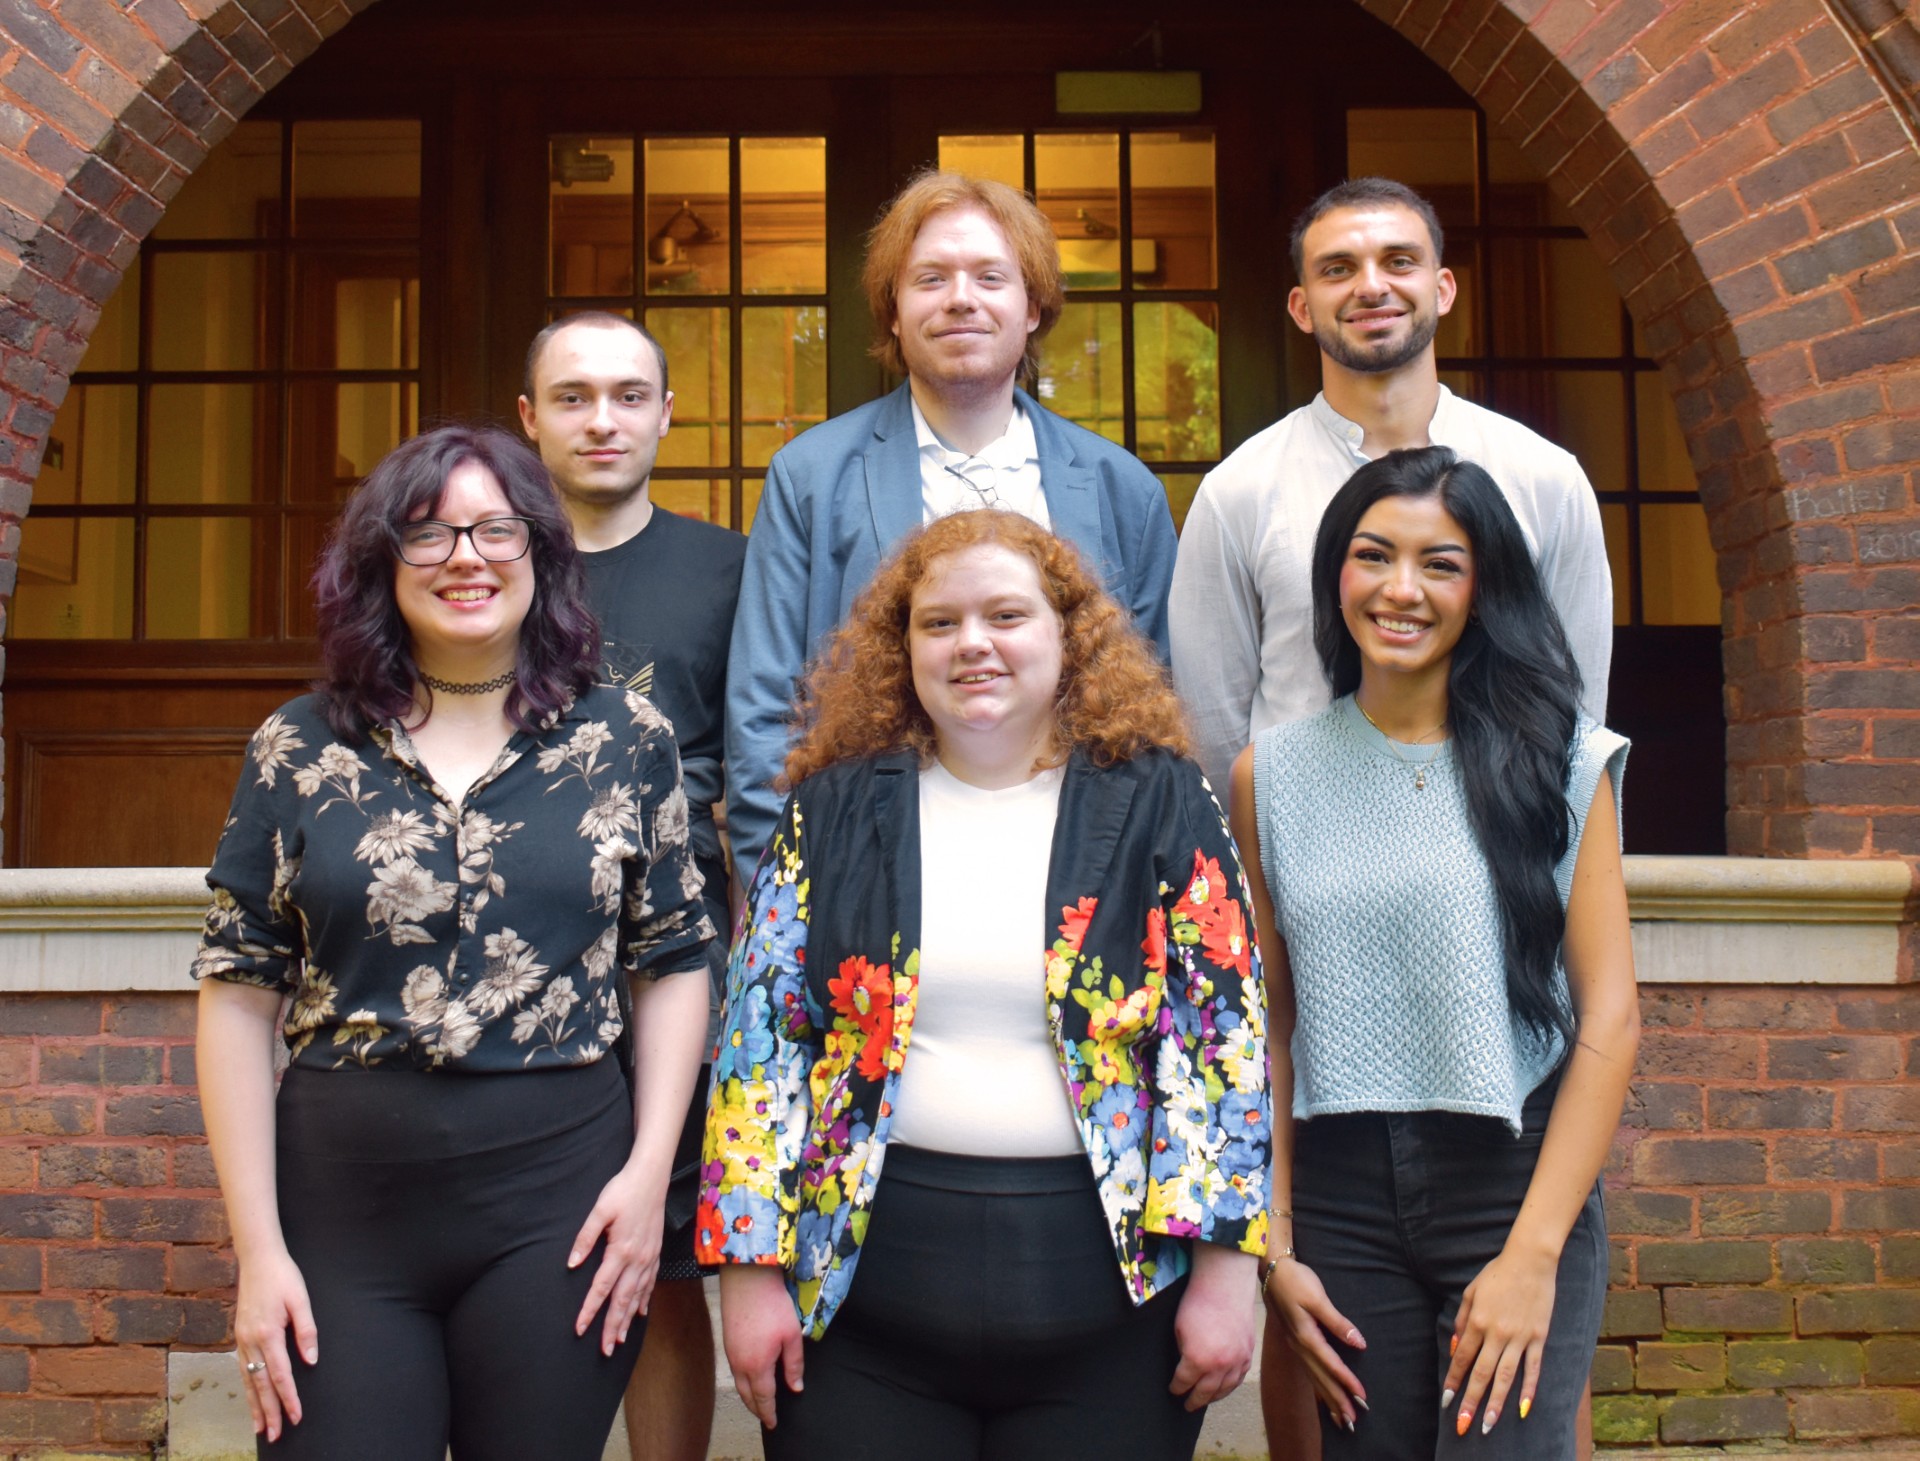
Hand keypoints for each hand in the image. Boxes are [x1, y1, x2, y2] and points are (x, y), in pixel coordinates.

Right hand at [232, 1247, 316, 1442]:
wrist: (257, 1259)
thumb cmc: (283, 1277)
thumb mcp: (301, 1299)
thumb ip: (306, 1330)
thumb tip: (311, 1360)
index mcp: (268, 1333)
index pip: (280, 1374)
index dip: (288, 1398)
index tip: (296, 1416)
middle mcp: (251, 1341)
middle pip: (261, 1384)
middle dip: (269, 1411)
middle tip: (275, 1435)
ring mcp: (242, 1340)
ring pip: (248, 1381)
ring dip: (254, 1405)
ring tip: (260, 1428)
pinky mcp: (239, 1337)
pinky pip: (242, 1370)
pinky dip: (246, 1388)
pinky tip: (250, 1399)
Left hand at [569, 1158, 667, 1355]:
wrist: (651, 1177)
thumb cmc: (623, 1191)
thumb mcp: (599, 1210)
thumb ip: (585, 1239)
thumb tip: (572, 1265)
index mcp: (620, 1250)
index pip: (602, 1288)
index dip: (590, 1310)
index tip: (580, 1329)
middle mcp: (637, 1259)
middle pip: (622, 1300)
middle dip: (612, 1326)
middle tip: (604, 1350)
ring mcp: (649, 1257)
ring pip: (637, 1296)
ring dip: (627, 1320)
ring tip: (618, 1340)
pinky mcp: (655, 1253)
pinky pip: (650, 1284)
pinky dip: (644, 1301)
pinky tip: (639, 1314)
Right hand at [719, 1265, 804, 1428]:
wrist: (747, 1279)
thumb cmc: (773, 1306)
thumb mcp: (792, 1336)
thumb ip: (794, 1365)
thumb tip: (796, 1388)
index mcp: (757, 1366)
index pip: (763, 1398)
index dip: (769, 1412)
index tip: (773, 1423)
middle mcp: (740, 1364)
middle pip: (747, 1395)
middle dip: (757, 1409)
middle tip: (766, 1417)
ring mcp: (730, 1353)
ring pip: (738, 1384)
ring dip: (748, 1396)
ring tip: (759, 1402)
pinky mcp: (728, 1341)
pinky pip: (734, 1371)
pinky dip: (742, 1382)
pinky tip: (750, 1378)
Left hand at [1170, 1247, 1258, 1410]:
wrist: (1225, 1284)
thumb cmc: (1197, 1302)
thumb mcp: (1179, 1329)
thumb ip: (1182, 1352)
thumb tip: (1185, 1364)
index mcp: (1197, 1360)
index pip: (1183, 1382)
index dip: (1176, 1388)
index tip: (1173, 1390)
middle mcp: (1219, 1366)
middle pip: (1205, 1392)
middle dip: (1194, 1400)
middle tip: (1187, 1405)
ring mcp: (1237, 1361)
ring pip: (1225, 1389)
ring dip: (1214, 1397)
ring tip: (1205, 1400)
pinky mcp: (1248, 1352)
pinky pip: (1239, 1378)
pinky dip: (1230, 1386)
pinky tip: (1225, 1386)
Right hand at [1264, 1257, 1367, 1430]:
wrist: (1271, 1269)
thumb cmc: (1295, 1280)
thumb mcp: (1317, 1297)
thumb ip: (1337, 1322)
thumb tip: (1359, 1343)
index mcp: (1306, 1336)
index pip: (1330, 1364)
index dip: (1346, 1380)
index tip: (1362, 1397)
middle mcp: (1299, 1345)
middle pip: (1320, 1377)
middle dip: (1336, 1399)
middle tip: (1351, 1421)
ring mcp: (1295, 1344)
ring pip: (1313, 1376)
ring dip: (1327, 1397)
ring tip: (1339, 1417)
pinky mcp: (1295, 1340)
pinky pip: (1308, 1370)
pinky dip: (1317, 1385)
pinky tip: (1322, 1393)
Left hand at [1442, 1245, 1558, 1436]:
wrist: (1530, 1260)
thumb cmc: (1497, 1274)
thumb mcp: (1471, 1291)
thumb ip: (1461, 1320)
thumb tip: (1455, 1348)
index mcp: (1477, 1321)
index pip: (1462, 1358)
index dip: (1454, 1380)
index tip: (1446, 1400)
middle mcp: (1496, 1333)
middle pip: (1481, 1374)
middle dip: (1470, 1401)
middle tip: (1462, 1425)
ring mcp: (1519, 1337)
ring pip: (1505, 1377)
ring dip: (1496, 1404)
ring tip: (1488, 1425)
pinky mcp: (1539, 1337)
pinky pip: (1533, 1368)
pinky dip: (1528, 1389)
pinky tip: (1522, 1408)